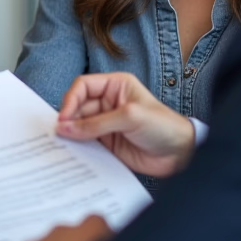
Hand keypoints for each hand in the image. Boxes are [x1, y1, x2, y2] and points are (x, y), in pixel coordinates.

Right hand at [57, 73, 196, 176]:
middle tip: (60, 135)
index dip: (70, 100)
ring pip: (79, 126)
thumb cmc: (163, 126)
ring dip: (71, 135)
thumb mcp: (129, 117)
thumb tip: (65, 128)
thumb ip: (96, 123)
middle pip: (78, 107)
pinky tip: (73, 154)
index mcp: (115, 86)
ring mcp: (106, 123)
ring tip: (63, 145)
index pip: (83, 86)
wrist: (181, 154)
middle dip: (68, 120)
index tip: (64, 118)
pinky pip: (86, 143)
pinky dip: (78, 148)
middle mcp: (108, 103)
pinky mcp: (107, 143)